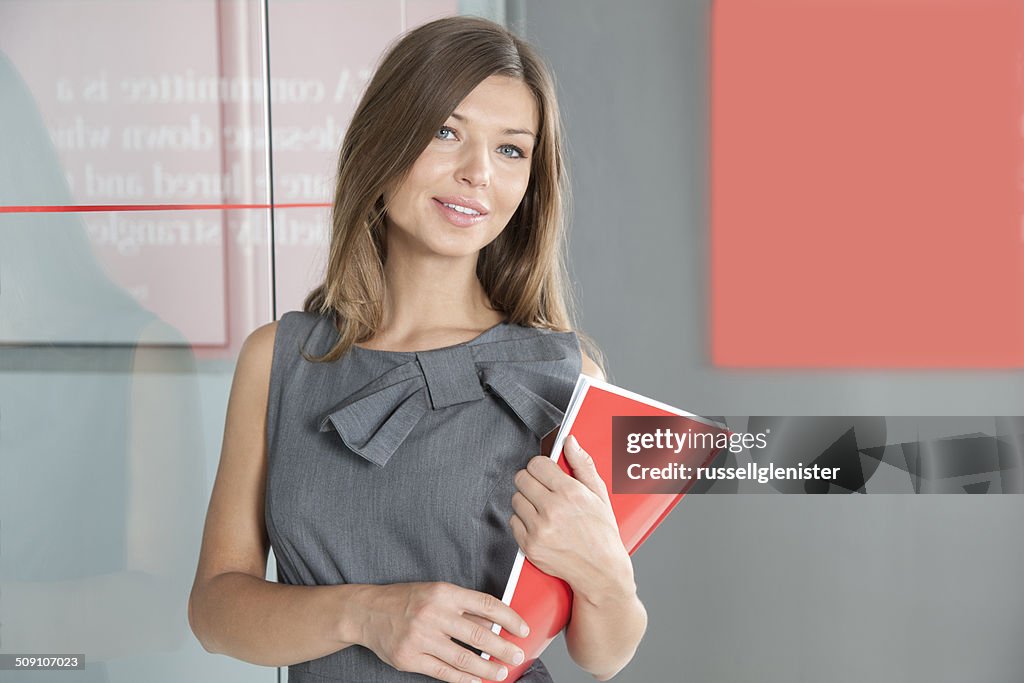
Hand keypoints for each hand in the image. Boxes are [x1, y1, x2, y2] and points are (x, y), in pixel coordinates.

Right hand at [355, 582, 528, 682]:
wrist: (367, 612)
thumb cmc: (406, 600)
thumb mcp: (436, 593)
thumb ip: (464, 607)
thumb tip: (495, 625)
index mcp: (444, 593)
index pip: (485, 605)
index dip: (509, 618)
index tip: (522, 629)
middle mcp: (433, 614)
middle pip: (478, 634)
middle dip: (502, 648)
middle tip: (517, 655)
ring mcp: (420, 638)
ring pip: (463, 658)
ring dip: (486, 668)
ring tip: (500, 672)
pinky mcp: (410, 658)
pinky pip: (443, 672)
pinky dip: (463, 678)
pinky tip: (476, 680)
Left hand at [509, 435, 628, 593]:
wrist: (600, 572)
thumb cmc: (602, 534)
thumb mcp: (599, 495)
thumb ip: (582, 464)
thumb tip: (570, 441)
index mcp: (570, 493)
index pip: (537, 464)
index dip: (541, 467)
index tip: (546, 474)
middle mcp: (552, 510)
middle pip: (521, 478)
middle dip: (532, 481)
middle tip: (544, 491)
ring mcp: (539, 529)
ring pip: (515, 499)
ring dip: (527, 502)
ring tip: (544, 511)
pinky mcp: (529, 545)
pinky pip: (513, 522)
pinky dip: (523, 522)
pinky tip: (540, 526)